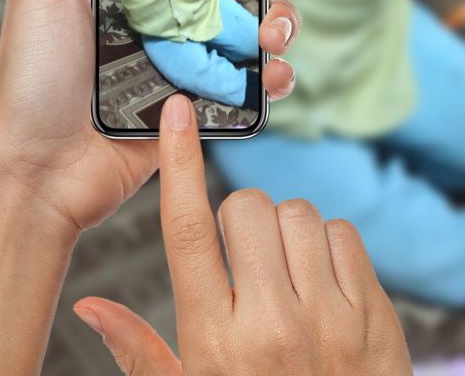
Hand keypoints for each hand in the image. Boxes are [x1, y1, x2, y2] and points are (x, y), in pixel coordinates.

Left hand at [0, 0, 311, 236]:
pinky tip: (270, 72)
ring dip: (285, 14)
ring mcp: (193, 50)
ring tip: (271, 28)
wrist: (40, 168)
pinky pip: (257, 78)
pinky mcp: (205, 96)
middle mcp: (173, 3)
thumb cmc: (34, 71)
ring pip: (264, 17)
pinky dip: (277, 72)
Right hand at [73, 93, 412, 375]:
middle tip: (244, 260)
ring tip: (284, 277)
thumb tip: (91, 305)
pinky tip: (320, 284)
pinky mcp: (373, 314)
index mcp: (214, 343)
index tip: (177, 114)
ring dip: (285, 231)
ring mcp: (329, 318)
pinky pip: (343, 233)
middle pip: (246, 207)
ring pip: (297, 213)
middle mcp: (271, 324)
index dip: (179, 164)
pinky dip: (327, 246)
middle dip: (239, 219)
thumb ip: (140, 351)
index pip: (187, 231)